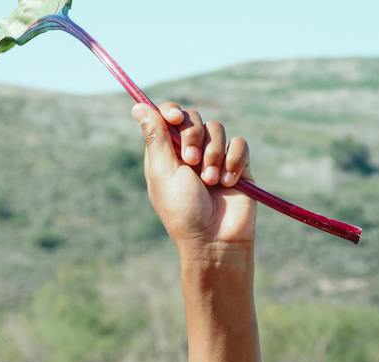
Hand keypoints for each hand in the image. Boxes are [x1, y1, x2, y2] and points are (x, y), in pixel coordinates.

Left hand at [131, 101, 255, 252]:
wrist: (214, 238)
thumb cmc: (182, 210)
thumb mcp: (163, 172)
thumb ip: (155, 137)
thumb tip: (137, 105)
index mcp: (166, 153)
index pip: (167, 116)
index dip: (171, 111)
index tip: (174, 118)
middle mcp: (189, 151)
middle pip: (194, 118)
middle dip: (194, 137)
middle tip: (191, 163)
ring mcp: (215, 157)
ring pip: (218, 129)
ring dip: (214, 154)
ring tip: (210, 181)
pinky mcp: (238, 165)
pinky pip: (240, 143)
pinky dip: (234, 161)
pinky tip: (228, 182)